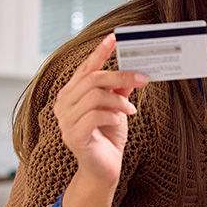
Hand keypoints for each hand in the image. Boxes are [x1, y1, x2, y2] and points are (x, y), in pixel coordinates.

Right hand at [53, 34, 147, 187]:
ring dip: (118, 101)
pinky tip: (120, 121)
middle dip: (120, 76)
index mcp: (72, 93)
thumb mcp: (116, 108)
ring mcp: (65, 120)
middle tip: (142, 79)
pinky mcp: (73, 135)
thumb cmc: (108, 136)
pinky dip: (112, 116)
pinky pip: (95, 115)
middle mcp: (64, 103)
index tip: (114, 38)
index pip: (85, 68)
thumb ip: (118, 89)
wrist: (104, 168)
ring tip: (130, 110)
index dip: (99, 52)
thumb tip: (131, 69)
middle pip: (93, 79)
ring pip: (94, 95)